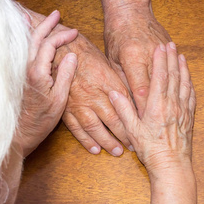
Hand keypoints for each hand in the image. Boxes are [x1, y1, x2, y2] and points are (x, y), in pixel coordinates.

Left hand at [16, 11, 77, 156]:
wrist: (20, 134)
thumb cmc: (41, 120)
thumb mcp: (60, 100)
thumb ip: (65, 75)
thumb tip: (72, 56)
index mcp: (37, 73)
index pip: (50, 45)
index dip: (62, 36)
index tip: (74, 32)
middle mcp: (25, 69)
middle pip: (35, 38)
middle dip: (46, 24)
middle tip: (56, 14)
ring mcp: (19, 72)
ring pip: (24, 43)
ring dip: (31, 29)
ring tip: (30, 15)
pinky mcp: (17, 77)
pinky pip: (20, 52)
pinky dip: (23, 40)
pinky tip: (21, 36)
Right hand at [56, 34, 133, 155]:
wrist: (60, 50)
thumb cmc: (87, 56)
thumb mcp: (108, 65)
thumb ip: (120, 84)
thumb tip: (135, 100)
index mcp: (107, 82)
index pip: (125, 105)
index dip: (135, 119)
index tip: (143, 130)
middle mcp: (94, 94)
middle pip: (113, 119)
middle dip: (124, 135)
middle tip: (133, 147)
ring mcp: (78, 102)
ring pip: (95, 127)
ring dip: (107, 142)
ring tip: (117, 152)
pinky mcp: (65, 108)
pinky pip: (76, 128)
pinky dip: (86, 140)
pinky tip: (94, 149)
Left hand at [104, 7, 171, 117]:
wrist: (131, 10)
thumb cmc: (116, 35)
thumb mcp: (112, 59)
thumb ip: (119, 81)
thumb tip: (125, 105)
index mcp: (133, 58)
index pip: (140, 91)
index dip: (142, 110)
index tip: (143, 125)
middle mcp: (150, 55)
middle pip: (157, 88)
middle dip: (158, 108)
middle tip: (160, 126)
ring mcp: (163, 51)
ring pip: (169, 78)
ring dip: (171, 96)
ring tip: (175, 114)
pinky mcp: (170, 48)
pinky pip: (175, 68)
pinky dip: (178, 82)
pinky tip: (179, 96)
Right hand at [108, 42, 195, 176]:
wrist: (172, 167)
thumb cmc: (151, 151)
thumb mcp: (133, 131)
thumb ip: (124, 110)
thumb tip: (115, 94)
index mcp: (158, 107)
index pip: (159, 77)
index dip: (160, 61)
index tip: (160, 47)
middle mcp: (172, 106)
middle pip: (173, 77)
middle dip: (172, 59)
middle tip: (171, 44)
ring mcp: (183, 111)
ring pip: (184, 84)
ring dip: (183, 69)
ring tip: (181, 56)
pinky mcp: (189, 118)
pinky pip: (191, 97)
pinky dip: (190, 84)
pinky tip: (189, 80)